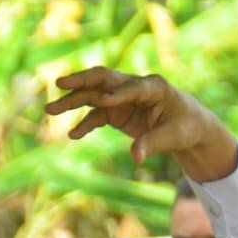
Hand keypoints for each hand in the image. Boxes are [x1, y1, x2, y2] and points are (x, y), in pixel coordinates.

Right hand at [45, 67, 237, 180]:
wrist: (189, 128)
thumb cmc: (186, 127)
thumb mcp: (175, 136)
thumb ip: (153, 144)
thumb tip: (136, 158)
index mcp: (155, 87)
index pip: (133, 87)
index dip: (118, 94)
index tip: (103, 101)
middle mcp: (134, 87)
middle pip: (104, 80)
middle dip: (81, 81)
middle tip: (59, 83)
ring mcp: (123, 99)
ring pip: (93, 96)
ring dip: (72, 101)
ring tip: (49, 109)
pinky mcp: (117, 112)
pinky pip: (96, 116)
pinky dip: (85, 124)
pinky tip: (72, 135)